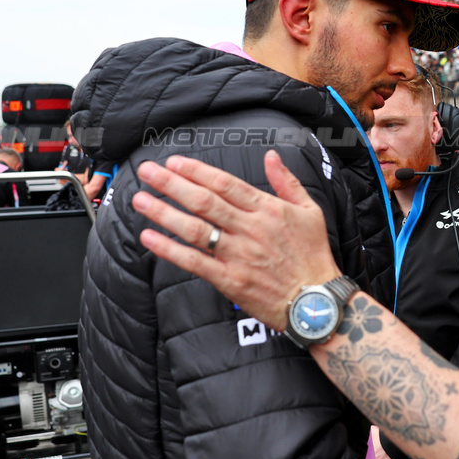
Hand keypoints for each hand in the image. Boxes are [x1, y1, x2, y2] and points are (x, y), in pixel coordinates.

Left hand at [131, 152, 341, 329]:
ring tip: (140, 200)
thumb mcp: (310, 211)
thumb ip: (288, 181)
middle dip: (172, 184)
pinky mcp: (230, 280)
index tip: (173, 162)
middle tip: (147, 172)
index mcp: (268, 210)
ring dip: (164, 213)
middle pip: (204, 201)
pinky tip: (149, 238)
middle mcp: (250, 229)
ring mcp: (238, 255)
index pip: (225, 184)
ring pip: (195, 229)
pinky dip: (169, 250)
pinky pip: (194, 262)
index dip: (196, 171)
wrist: (317, 302)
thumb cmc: (313, 256)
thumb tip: (271, 156)